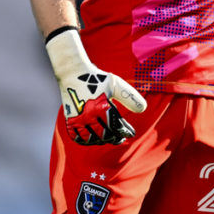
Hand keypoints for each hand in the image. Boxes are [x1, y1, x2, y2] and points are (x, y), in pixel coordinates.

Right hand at [45, 27, 146, 144]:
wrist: (73, 73)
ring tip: (109, 138)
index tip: (131, 133)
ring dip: (102, 140)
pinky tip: (93, 139)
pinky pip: (77, 137)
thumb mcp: (116, 84)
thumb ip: (129, 96)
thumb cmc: (97, 78)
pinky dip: (86, 141)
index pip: (117, 126)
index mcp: (101, 106)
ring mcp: (78, 119)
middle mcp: (89, 115)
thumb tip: (143, 109)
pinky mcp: (70, 120)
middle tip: (121, 138)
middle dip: (115, 138)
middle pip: (105, 135)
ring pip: (92, 138)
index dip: (125, 132)